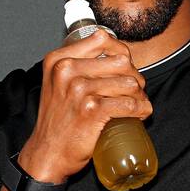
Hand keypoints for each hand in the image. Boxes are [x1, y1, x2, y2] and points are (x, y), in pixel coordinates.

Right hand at [17, 28, 153, 182]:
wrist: (47, 152)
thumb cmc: (58, 119)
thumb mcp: (58, 83)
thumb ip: (77, 64)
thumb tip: (115, 55)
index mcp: (58, 59)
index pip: (102, 38)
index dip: (121, 52)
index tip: (125, 67)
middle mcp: (67, 70)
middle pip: (121, 61)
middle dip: (135, 76)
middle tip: (134, 91)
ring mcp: (79, 90)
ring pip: (130, 83)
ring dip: (140, 95)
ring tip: (136, 105)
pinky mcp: (92, 110)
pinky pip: (130, 104)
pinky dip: (141, 110)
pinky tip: (140, 114)